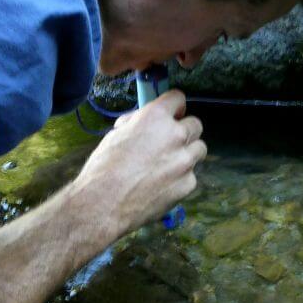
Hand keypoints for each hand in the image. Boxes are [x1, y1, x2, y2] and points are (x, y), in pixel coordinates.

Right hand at [69, 90, 205, 236]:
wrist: (104, 204)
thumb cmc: (104, 168)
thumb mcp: (116, 135)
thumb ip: (137, 124)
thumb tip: (141, 122)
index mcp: (156, 117)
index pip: (178, 98)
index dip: (174, 106)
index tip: (171, 113)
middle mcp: (175, 135)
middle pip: (195, 124)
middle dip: (183, 131)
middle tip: (169, 142)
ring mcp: (185, 161)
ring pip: (199, 149)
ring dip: (186, 153)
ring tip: (167, 164)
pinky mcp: (188, 184)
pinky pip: (191, 176)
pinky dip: (180, 179)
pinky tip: (162, 185)